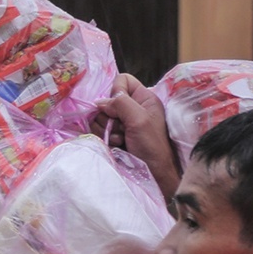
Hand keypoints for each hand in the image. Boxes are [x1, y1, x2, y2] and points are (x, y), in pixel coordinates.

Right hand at [96, 74, 179, 199]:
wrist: (153, 174)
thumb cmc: (152, 146)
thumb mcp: (140, 119)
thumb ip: (121, 104)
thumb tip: (99, 102)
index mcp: (143, 98)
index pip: (122, 80)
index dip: (117, 91)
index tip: (120, 107)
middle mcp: (131, 108)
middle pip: (106, 101)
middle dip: (111, 117)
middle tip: (124, 129)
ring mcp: (122, 123)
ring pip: (100, 117)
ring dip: (108, 130)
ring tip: (123, 140)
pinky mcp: (114, 136)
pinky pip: (99, 130)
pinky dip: (106, 138)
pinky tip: (118, 146)